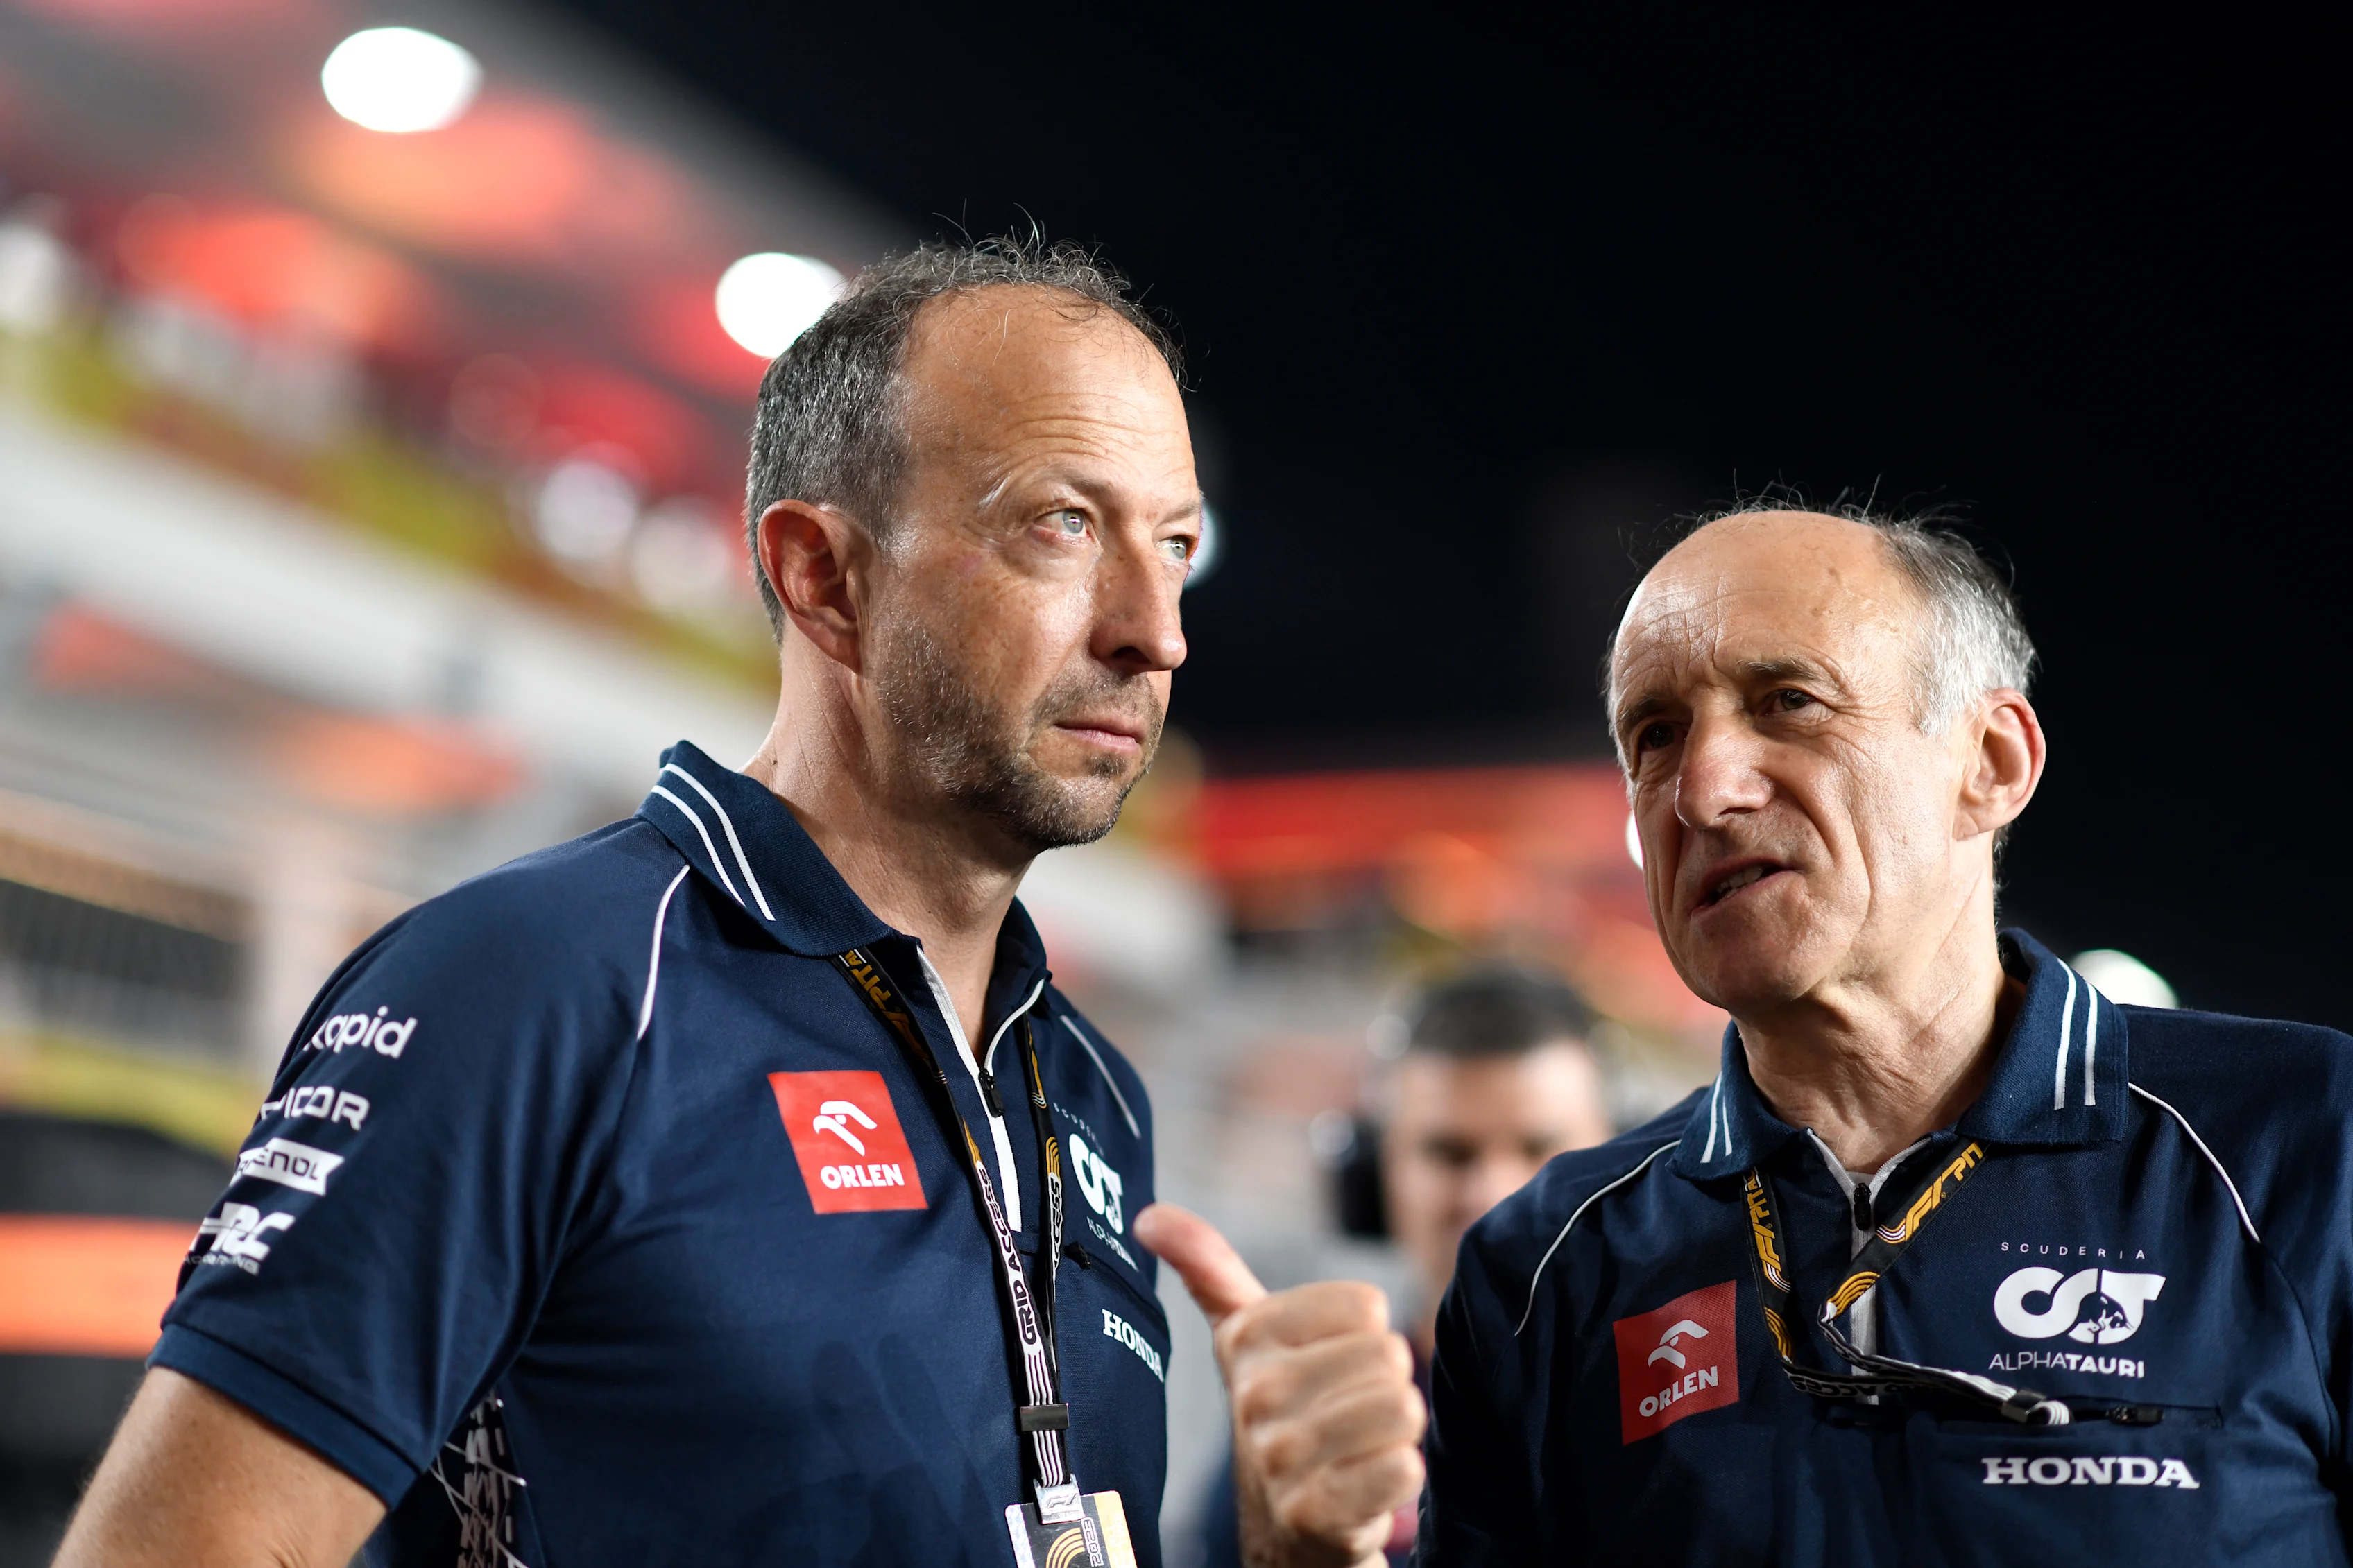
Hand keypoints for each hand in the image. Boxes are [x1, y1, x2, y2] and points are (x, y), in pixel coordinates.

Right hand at [1136, 1203, 1423, 1567]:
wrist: (1285, 1523)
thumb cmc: (1283, 1410)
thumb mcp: (1245, 1336)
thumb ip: (1208, 1267)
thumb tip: (1149, 1217)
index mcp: (1245, 1337)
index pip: (1366, 1305)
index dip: (1366, 1332)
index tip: (1332, 1358)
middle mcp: (1256, 1394)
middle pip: (1388, 1355)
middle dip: (1387, 1382)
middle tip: (1350, 1408)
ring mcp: (1282, 1458)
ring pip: (1401, 1408)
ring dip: (1398, 1429)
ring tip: (1361, 1443)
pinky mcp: (1315, 1514)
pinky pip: (1402, 1468)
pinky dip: (1400, 1474)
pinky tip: (1366, 1481)